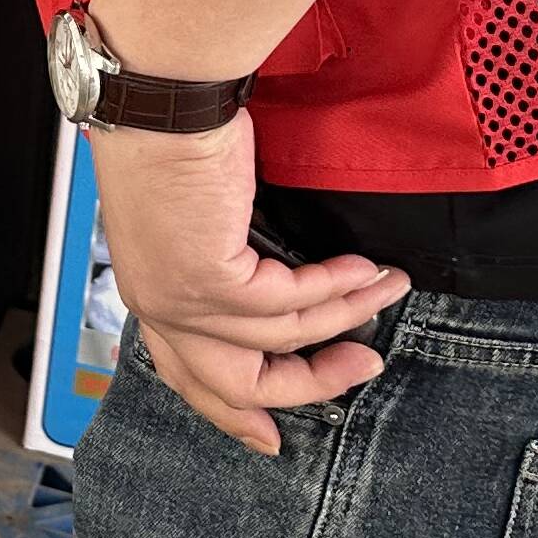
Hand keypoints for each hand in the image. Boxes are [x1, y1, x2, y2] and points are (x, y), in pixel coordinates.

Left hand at [86, 116, 405, 455]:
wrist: (161, 99)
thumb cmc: (176, 138)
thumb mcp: (195, 216)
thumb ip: (224, 264)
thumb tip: (279, 290)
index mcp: (150, 295)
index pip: (188, 377)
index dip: (232, 414)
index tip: (270, 438)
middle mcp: (159, 306)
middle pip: (238, 385)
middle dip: (311, 383)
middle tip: (363, 366)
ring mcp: (182, 299)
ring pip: (281, 339)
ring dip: (346, 316)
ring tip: (387, 289)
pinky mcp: (211, 280)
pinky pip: (292, 301)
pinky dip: (336, 287)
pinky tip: (363, 269)